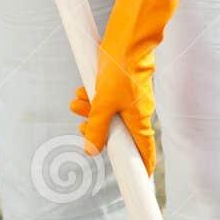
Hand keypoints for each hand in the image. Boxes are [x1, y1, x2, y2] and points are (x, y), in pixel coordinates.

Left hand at [68, 0, 181, 175]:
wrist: (127, 39)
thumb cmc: (120, 70)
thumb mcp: (103, 103)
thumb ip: (96, 128)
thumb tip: (91, 151)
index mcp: (139, 120)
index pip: (144, 151)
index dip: (142, 167)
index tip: (141, 180)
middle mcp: (138, 112)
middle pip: (118, 132)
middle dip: (97, 131)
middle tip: (80, 128)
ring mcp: (131, 98)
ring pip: (109, 114)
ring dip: (90, 111)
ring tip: (75, 103)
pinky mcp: (123, 85)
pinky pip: (107, 99)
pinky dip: (94, 98)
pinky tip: (81, 91)